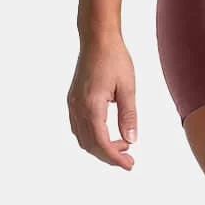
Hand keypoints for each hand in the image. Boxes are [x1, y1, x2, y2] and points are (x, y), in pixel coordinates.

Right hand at [67, 35, 139, 167]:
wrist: (97, 39)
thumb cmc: (114, 59)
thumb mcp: (128, 87)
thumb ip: (129, 116)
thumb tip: (131, 140)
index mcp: (92, 105)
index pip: (101, 142)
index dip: (115, 158)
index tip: (129, 165)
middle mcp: (78, 107)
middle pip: (90, 145)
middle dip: (109, 156)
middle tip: (129, 159)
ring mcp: (73, 104)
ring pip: (82, 138)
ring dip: (100, 147)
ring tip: (122, 144)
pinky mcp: (73, 99)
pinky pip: (78, 127)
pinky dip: (92, 136)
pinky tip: (108, 133)